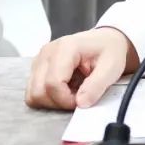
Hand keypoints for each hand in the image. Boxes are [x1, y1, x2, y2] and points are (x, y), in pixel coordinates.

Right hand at [25, 27, 139, 109]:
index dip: (66, 99)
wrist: (107, 41)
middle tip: (78, 97)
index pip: (53, 83)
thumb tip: (81, 103)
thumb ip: (96, 85)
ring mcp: (40, 59)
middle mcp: (47, 52)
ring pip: (33, 93)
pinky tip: (65, 89)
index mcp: (65, 48)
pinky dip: (48, 96)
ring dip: (52, 100)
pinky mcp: (38, 67)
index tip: (82, 100)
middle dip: (58, 102)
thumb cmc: (109, 51)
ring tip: (72, 92)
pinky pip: (34, 91)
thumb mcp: (111, 67)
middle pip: (38, 91)